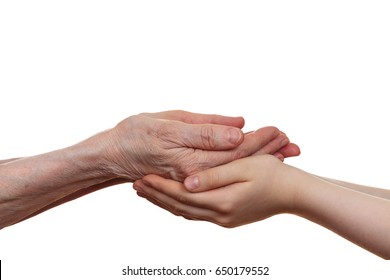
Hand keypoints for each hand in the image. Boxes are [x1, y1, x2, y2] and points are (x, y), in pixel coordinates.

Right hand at [102, 110, 298, 180]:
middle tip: (293, 144)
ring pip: (234, 170)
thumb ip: (206, 130)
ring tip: (282, 152)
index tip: (281, 131)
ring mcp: (195, 182)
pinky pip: (222, 175)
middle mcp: (198, 177)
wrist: (115, 153)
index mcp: (194, 162)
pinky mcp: (192, 181)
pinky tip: (253, 161)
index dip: (260, 140)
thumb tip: (239, 129)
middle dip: (267, 152)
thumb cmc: (138, 133)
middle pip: (241, 164)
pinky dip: (241, 166)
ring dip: (259, 160)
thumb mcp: (170, 124)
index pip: (236, 151)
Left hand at [133, 155, 293, 227]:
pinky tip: (172, 200)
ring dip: (164, 201)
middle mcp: (220, 215)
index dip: (160, 186)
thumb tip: (187, 183)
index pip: (182, 194)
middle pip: (179, 206)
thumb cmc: (273, 174)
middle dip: (156, 195)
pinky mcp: (227, 218)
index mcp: (223, 201)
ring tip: (146, 192)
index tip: (142, 177)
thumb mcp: (245, 167)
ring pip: (185, 212)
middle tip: (135, 184)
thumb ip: (215, 176)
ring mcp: (223, 219)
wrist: (293, 193)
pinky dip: (179, 206)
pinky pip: (195, 214)